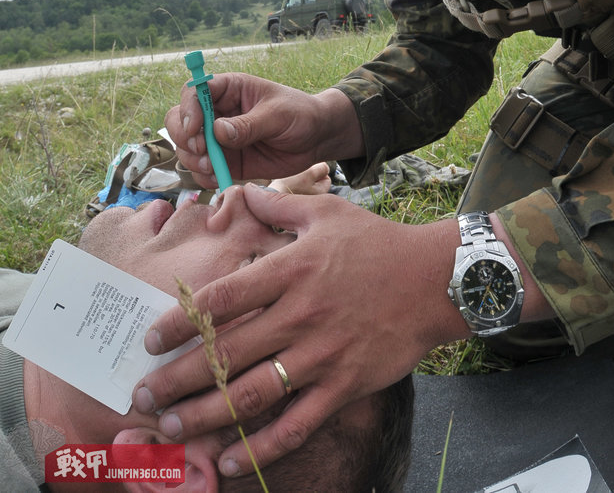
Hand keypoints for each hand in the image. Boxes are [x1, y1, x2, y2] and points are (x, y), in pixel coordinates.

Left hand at [132, 185, 466, 475]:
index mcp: (290, 269)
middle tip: (142, 396)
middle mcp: (300, 313)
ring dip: (205, 415)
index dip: (180, 321)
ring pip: (252, 392)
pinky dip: (260, 446)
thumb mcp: (326, 211)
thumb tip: (237, 190)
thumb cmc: (376, 241)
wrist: (433, 279)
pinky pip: (296, 422)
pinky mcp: (344, 384)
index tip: (150, 340)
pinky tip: (229, 459)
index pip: (222, 298)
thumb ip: (276, 204)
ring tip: (171, 429)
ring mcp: (322, 353)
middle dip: (177, 378)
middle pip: (226, 352)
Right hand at [164, 73, 362, 187]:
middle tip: (203, 151)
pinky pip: (203, 171)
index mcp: (229, 90)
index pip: (194, 92)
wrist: (316, 138)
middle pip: (180, 120)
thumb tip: (217, 131)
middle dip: (184, 137)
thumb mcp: (277, 115)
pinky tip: (219, 178)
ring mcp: (219, 138)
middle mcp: (218, 112)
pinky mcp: (226, 161)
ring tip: (213, 167)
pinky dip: (204, 177)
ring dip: (192, 159)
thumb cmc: (300, 115)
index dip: (188, 109)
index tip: (195, 128)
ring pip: (187, 147)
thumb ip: (249, 124)